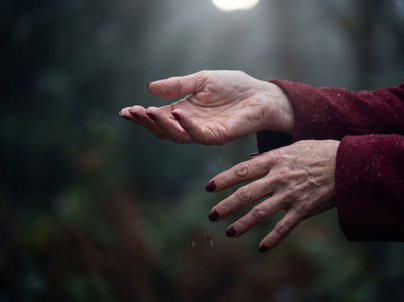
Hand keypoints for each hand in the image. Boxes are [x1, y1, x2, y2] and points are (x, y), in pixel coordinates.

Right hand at [119, 70, 293, 144]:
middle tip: (132, 112)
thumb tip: (149, 87)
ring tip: (148, 111)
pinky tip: (177, 113)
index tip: (124, 111)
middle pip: (162, 130)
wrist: (260, 94)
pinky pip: (198, 135)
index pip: (157, 117)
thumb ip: (177, 85)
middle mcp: (190, 125)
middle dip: (146, 122)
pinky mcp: (218, 136)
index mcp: (183, 111)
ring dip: (161, 125)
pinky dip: (186, 125)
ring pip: (177, 136)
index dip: (140, 116)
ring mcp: (204, 132)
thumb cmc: (233, 86)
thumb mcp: (201, 80)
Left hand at [206, 140, 338, 251]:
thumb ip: (272, 155)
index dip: (224, 180)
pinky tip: (262, 248)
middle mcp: (279, 177)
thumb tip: (252, 159)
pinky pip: (285, 227)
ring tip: (229, 232)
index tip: (209, 188)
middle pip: (247, 193)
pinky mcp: (304, 209)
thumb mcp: (294, 146)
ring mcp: (291, 194)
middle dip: (227, 205)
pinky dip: (273, 238)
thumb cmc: (320, 152)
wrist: (348, 164)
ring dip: (243, 224)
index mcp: (275, 160)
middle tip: (213, 215)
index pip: (242, 170)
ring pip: (261, 212)